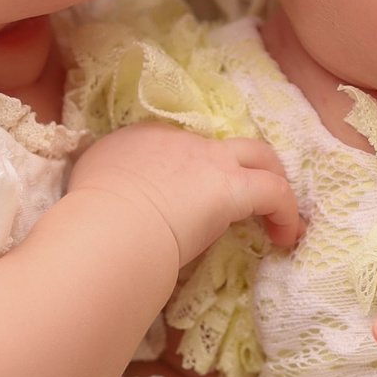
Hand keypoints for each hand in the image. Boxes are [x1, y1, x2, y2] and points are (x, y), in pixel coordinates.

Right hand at [68, 126, 300, 269]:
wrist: (109, 225)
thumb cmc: (91, 217)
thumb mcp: (90, 186)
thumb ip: (108, 186)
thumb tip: (112, 205)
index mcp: (142, 139)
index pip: (178, 146)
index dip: (193, 171)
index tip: (192, 202)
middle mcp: (180, 141)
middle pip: (224, 143)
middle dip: (243, 164)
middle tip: (250, 195)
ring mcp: (209, 160)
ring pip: (259, 156)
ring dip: (273, 180)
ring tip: (278, 217)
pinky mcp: (234, 187)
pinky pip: (275, 192)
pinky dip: (287, 212)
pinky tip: (286, 237)